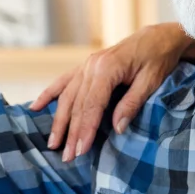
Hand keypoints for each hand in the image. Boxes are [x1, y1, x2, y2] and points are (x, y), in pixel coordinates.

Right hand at [30, 23, 194, 160]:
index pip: (92, 105)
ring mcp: (87, 64)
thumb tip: (117, 128)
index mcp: (107, 68)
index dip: (85, 129)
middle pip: (77, 104)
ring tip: (52, 143)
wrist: (159, 37)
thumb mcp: (151, 81)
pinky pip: (64, 81)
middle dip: (71, 132)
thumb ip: (132, 103)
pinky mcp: (87, 66)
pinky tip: (35, 106)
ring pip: (67, 96)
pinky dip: (49, 94)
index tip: (80, 150)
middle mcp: (92, 66)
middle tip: (67, 157)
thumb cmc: (158, 58)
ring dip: (59, 121)